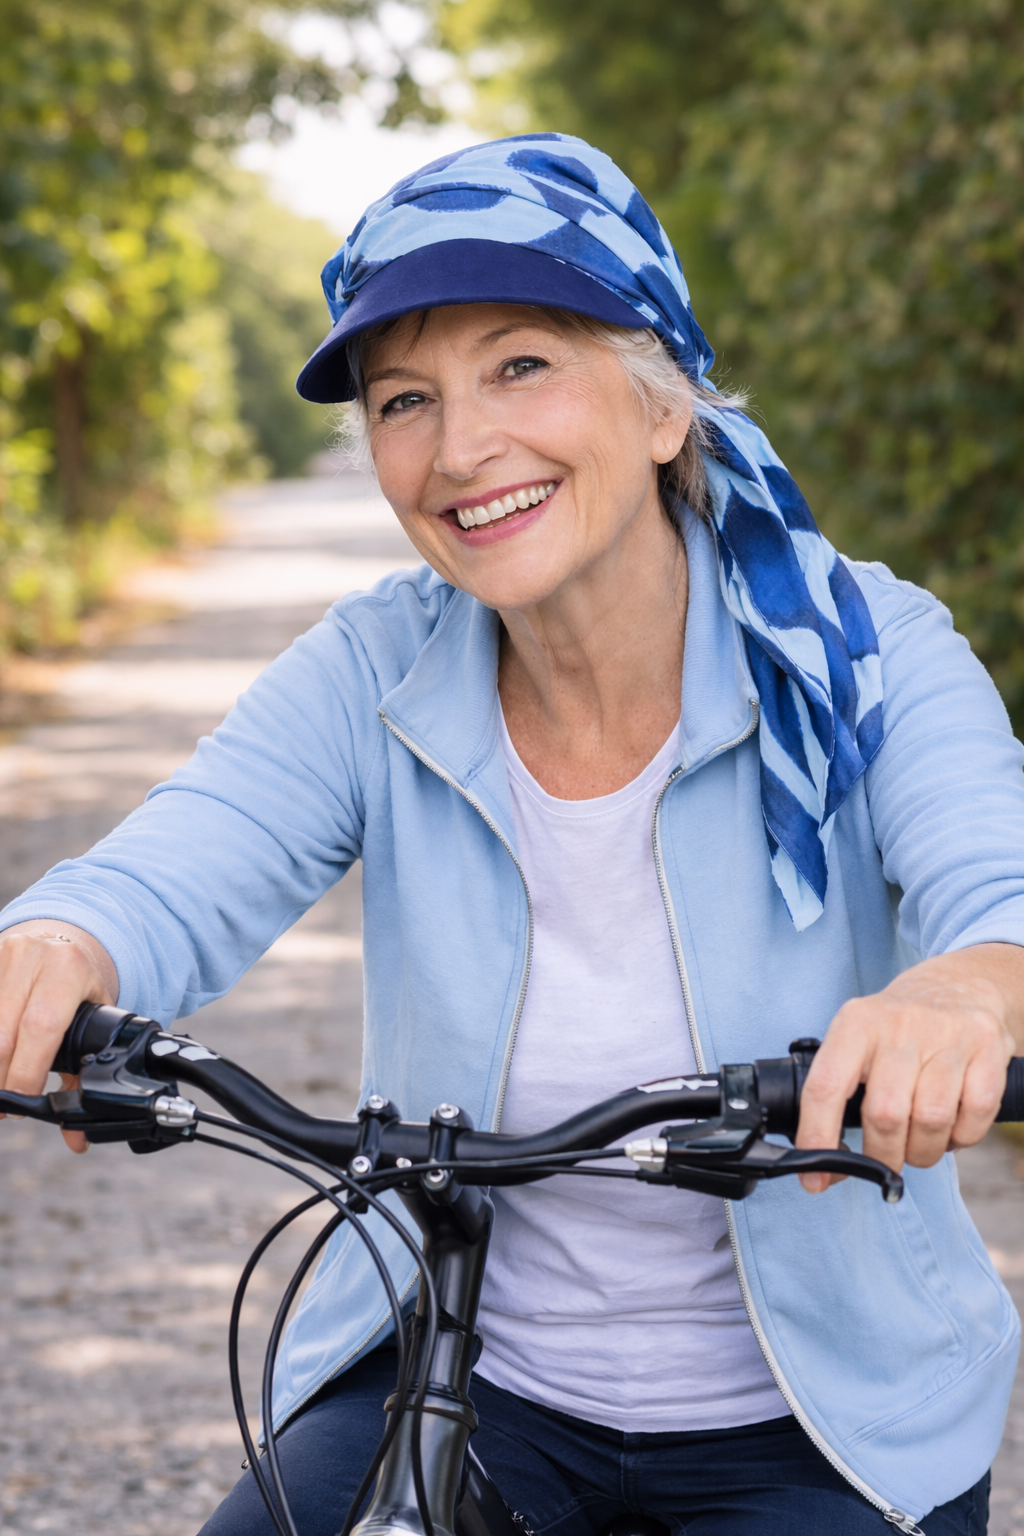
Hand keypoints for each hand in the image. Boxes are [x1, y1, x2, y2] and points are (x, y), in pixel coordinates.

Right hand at [0, 920, 118, 1152]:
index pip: (42, 1027)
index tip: (22, 1104)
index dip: (28, 1071)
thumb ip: (80, 1075)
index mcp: (68, 969)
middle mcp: (32, 956)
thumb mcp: (92, 1019)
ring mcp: (3, 954)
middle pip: (4, 1032)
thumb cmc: (80, 988)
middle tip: (5, 1108)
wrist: (63, 941)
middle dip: (2, 1076)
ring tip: (1, 1090)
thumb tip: (76, 1138)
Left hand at [796, 943, 1022, 1192]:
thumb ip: (837, 1091)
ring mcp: (948, 1034)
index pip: (825, 1087)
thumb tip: (819, 1164)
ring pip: (930, 1122)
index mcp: (856, 1023)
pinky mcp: (988, 1048)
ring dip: (922, 1152)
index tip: (815, 1179)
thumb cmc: (897, 1029)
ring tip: (919, 1144)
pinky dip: (960, 1139)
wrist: (959, 985)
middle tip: (886, 1160)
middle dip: (883, 1156)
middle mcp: (900, 1024)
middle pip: (885, 1115)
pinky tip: (951, 1128)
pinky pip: (973, 1118)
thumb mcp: (856, 1039)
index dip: (817, 1139)